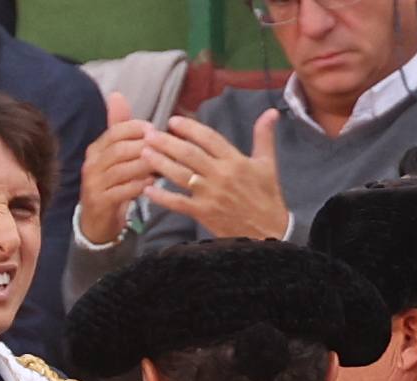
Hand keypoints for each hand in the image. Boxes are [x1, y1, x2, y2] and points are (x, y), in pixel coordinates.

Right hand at [77, 91, 154, 245]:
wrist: (97, 221)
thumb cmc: (112, 184)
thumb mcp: (115, 155)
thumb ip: (119, 127)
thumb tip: (117, 95)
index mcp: (95, 149)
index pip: (116, 131)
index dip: (137, 128)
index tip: (155, 130)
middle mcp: (91, 164)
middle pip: (120, 149)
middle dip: (144, 147)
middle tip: (164, 149)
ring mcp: (93, 184)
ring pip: (123, 170)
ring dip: (145, 167)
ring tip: (162, 166)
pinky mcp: (100, 202)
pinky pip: (123, 190)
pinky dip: (139, 186)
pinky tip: (152, 184)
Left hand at [141, 110, 288, 240]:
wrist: (268, 232)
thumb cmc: (266, 197)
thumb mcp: (267, 164)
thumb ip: (264, 137)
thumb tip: (271, 112)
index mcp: (235, 161)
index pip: (209, 138)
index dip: (190, 128)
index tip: (173, 120)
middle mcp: (221, 175)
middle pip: (189, 154)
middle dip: (167, 142)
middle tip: (149, 134)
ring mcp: (210, 195)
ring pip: (180, 175)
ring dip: (160, 163)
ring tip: (144, 153)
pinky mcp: (203, 213)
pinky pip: (178, 203)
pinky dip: (162, 197)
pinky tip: (147, 189)